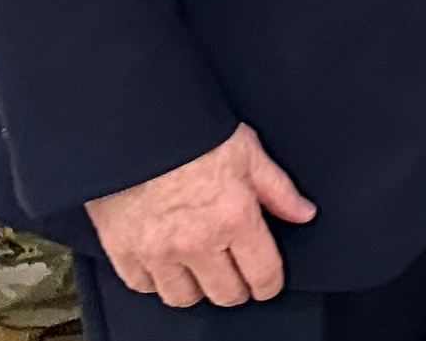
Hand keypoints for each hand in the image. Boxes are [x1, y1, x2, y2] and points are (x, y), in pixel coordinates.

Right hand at [85, 124, 316, 308]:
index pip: (262, 274)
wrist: (136, 127)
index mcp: (234, 218)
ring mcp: (157, 250)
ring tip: (200, 270)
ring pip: (183, 297)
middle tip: (236, 275)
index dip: (270, 284)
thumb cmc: (192, 133)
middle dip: (237, 288)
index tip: (267, 283)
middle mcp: (197, 242)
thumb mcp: (249, 152)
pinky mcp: (123, 250)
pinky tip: (164, 263)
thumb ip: (278, 189)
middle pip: (225, 294)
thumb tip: (303, 212)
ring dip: (195, 288)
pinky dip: (154, 280)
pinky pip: (142, 286)